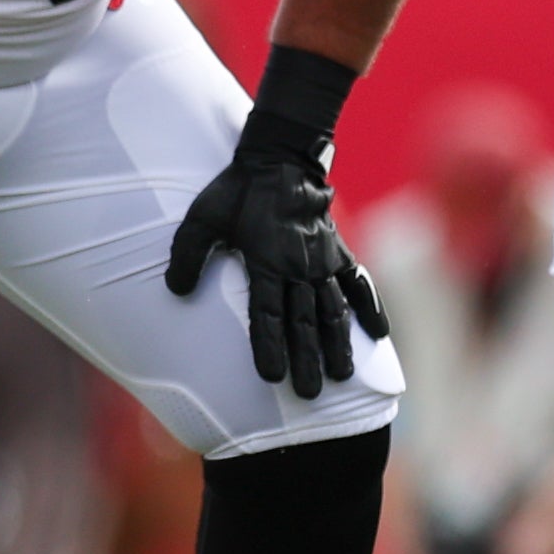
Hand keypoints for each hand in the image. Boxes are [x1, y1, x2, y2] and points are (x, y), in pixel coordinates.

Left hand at [163, 134, 385, 400]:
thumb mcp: (202, 217)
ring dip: (338, 344)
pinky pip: (359, 282)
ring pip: (333, 309)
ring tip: (341, 376)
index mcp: (266, 260)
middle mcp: (299, 266)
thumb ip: (188, 254)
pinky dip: (370, 307)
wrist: (279, 158)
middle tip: (308, 394)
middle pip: (304, 321)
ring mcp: (323, 260)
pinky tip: (379, 334)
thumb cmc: (235, 190)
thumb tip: (174, 290)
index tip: (271, 376)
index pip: (266, 313)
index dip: (268, 345)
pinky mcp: (339, 250)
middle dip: (306, 358)